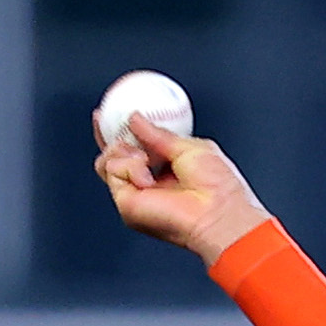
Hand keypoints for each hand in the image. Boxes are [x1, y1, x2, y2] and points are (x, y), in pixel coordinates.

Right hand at [95, 110, 269, 261]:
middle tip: (124, 128)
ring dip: (125, 151)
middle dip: (113, 137)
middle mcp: (148, 183)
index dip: (119, 130)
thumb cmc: (217, 187)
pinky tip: (146, 176)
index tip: (107, 114)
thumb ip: (159, 134)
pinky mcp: (127, 203)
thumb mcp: (189, 147)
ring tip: (146, 159)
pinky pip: (113, 170)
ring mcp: (135, 194)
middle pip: (113, 155)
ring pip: (108, 161)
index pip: (135, 146)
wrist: (217, 212)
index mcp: (165, 168)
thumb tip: (136, 119)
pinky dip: (129, 166)